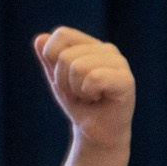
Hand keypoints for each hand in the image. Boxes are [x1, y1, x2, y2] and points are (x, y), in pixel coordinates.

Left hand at [34, 27, 134, 150]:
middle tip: (78, 93)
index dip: (52, 58)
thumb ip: (48, 58)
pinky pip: (94, 78)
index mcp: (90, 44)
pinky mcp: (126, 80)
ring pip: (77, 67)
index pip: (62, 34)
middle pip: (65, 55)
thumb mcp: (57, 79)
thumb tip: (40, 38)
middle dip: (63, 80)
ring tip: (89, 96)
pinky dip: (88, 92)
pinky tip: (98, 98)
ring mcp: (119, 63)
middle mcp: (107, 49)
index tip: (64, 77)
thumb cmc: (78, 103)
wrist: (96, 131)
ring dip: (75, 89)